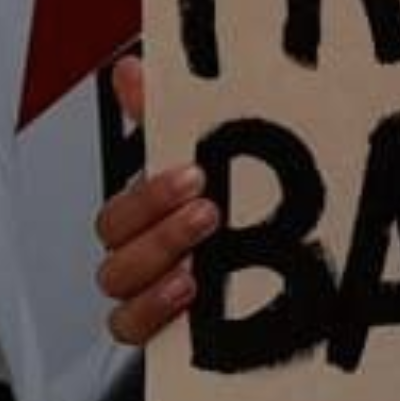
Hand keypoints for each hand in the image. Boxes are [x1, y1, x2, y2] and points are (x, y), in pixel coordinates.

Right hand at [93, 57, 213, 346]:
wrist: (285, 280)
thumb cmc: (234, 211)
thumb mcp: (209, 160)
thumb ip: (168, 118)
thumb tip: (132, 69)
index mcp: (148, 217)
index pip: (120, 211)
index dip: (148, 194)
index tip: (194, 173)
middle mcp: (142, 256)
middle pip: (115, 250)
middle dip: (157, 229)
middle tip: (206, 211)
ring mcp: (152, 295)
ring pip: (119, 289)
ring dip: (155, 270)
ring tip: (198, 263)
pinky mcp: (168, 331)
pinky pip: (131, 330)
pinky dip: (152, 315)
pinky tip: (188, 297)